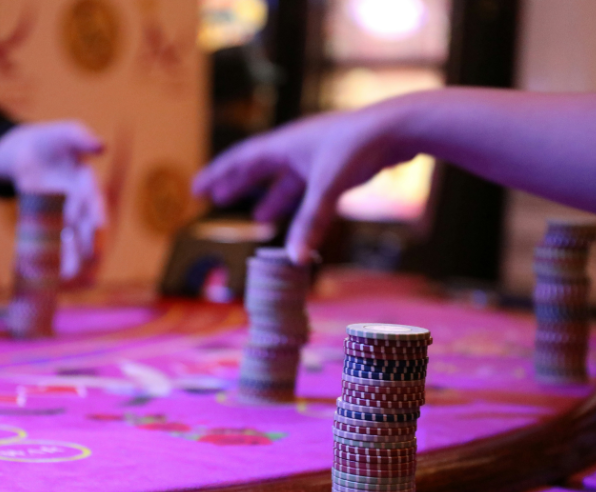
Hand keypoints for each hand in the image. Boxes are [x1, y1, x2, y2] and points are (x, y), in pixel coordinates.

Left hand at [0, 121, 105, 281]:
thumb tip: (102, 145)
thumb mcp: (65, 133)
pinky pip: (43, 241)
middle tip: (90, 262)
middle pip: (84, 230)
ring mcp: (59, 217)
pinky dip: (42, 254)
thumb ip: (81, 137)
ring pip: (66, 242)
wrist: (26, 152)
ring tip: (66, 277)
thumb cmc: (52, 140)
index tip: (99, 228)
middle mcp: (77, 207)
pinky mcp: (40, 222)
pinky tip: (38, 269)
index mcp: (87, 187)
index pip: (96, 205)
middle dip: (87, 246)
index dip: (98, 216)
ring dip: (68, 258)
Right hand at [193, 99, 417, 263]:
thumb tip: (294, 259)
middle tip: (218, 199)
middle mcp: (297, 148)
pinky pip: (309, 188)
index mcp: (285, 144)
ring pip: (287, 181)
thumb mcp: (328, 187)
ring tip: (260, 219)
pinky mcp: (337, 167)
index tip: (198, 189)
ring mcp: (317, 157)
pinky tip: (300, 218)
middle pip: (259, 168)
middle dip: (239, 185)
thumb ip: (310, 223)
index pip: (241, 159)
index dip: (218, 174)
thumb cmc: (359, 148)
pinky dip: (299, 204)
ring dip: (271, 199)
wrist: (398, 129)